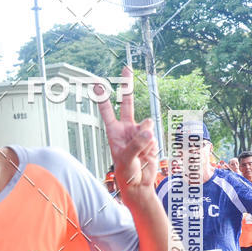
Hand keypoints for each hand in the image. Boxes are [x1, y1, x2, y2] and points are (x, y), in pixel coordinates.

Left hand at [96, 79, 157, 197]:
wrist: (139, 183)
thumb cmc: (126, 172)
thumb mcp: (127, 158)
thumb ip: (137, 143)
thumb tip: (148, 128)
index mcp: (114, 132)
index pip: (107, 111)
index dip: (103, 97)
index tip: (97, 83)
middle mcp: (126, 128)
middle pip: (127, 102)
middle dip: (127, 85)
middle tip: (126, 67)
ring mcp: (139, 132)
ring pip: (146, 124)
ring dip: (145, 137)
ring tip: (140, 153)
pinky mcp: (150, 138)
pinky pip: (153, 136)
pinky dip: (151, 145)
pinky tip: (146, 155)